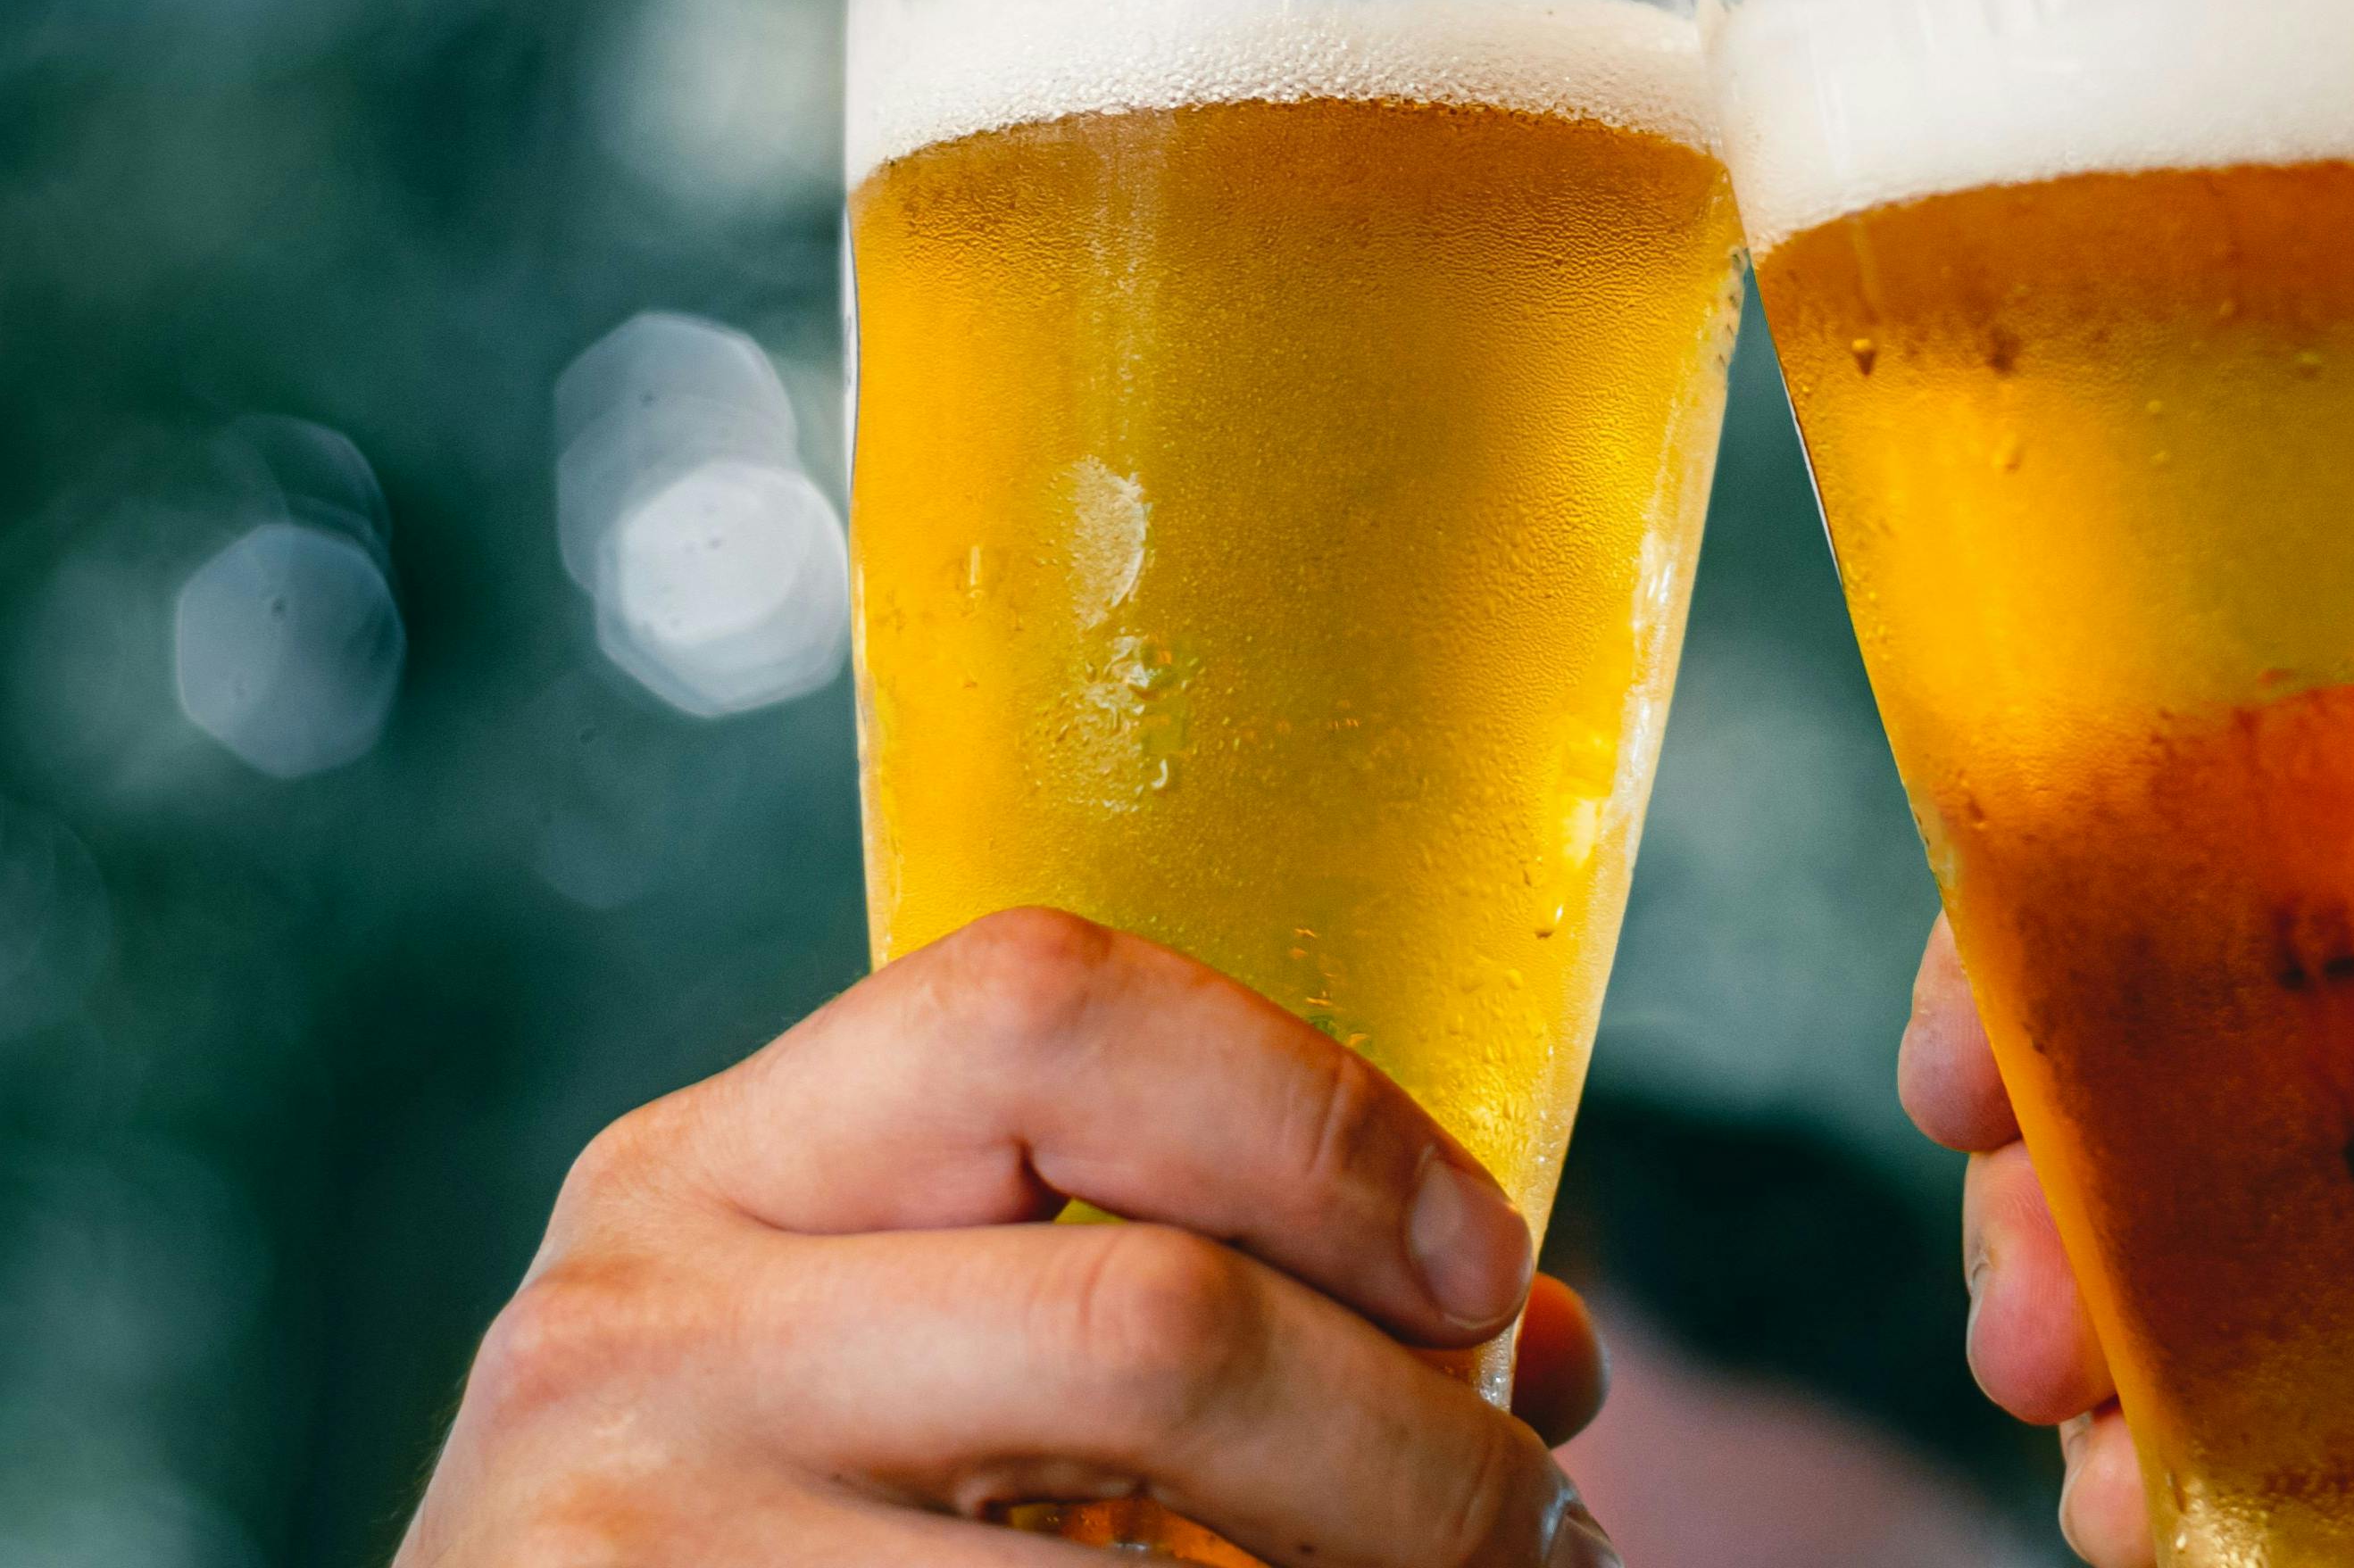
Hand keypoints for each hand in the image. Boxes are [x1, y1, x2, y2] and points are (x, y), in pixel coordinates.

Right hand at [397, 907, 1617, 1566]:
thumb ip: (1177, 1294)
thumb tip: (1547, 1359)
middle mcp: (643, 1337)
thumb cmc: (758, 1535)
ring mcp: (640, 1556)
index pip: (1046, 1005)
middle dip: (1417, 1451)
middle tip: (1534, 1535)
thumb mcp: (891, 1366)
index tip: (1481, 1266)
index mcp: (712, 1172)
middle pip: (1154, 1324)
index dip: (1322, 1118)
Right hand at [1902, 698, 2353, 1567]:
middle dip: (2046, 1169)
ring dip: (2090, 1327)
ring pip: (2196, 1255)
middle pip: (2164, 1061)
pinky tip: (2177, 1513)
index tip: (1976, 1035)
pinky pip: (2299, 1433)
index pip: (2232, 814)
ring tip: (2084, 1419)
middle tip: (2027, 1286)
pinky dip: (2202, 1474)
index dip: (2062, 903)